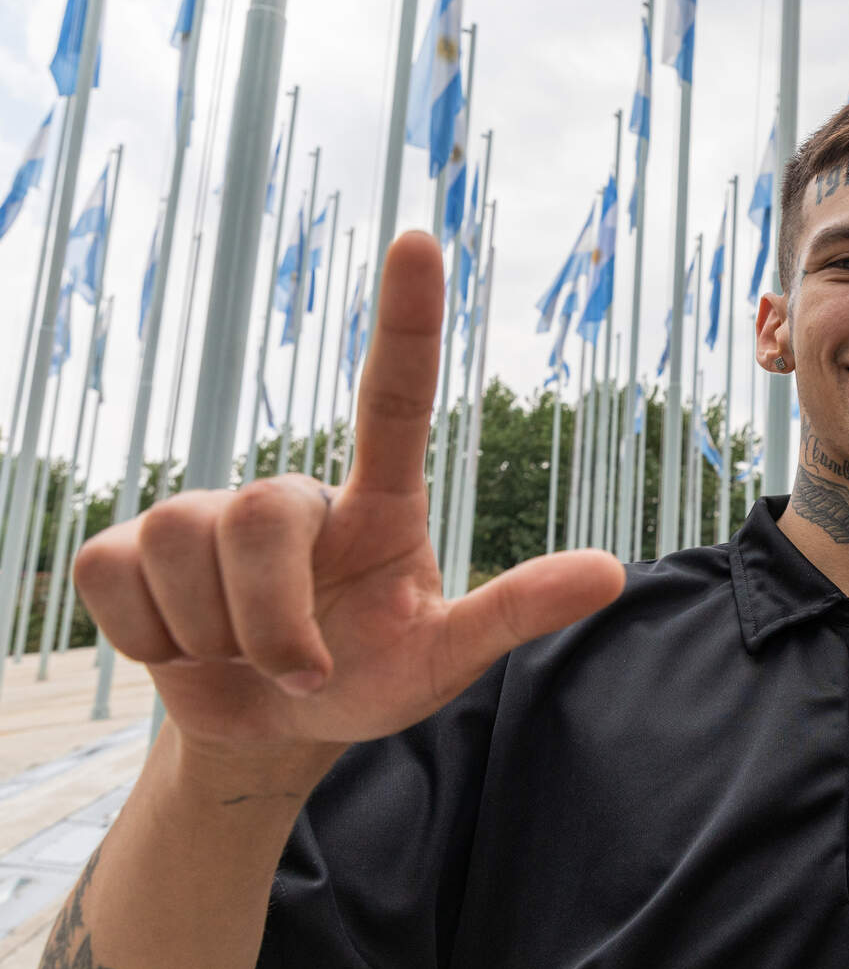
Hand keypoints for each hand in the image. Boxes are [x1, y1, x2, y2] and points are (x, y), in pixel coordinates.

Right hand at [74, 232, 624, 753]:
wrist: (272, 728)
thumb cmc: (368, 677)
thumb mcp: (444, 657)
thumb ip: (515, 611)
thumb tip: (613, 572)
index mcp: (378, 504)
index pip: (392, 399)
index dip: (406, 323)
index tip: (420, 240)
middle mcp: (290, 495)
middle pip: (261, 511)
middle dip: (275, 620)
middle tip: (303, 669)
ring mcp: (202, 513)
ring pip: (181, 545)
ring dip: (217, 638)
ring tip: (245, 655)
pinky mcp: (125, 548)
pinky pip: (115, 578)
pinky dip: (149, 638)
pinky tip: (182, 646)